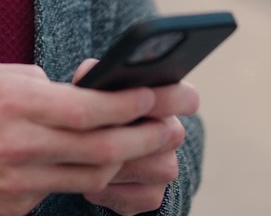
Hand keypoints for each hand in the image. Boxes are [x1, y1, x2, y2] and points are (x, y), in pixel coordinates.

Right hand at [0, 62, 177, 215]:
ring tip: (155, 149)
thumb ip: (37, 82)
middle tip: (177, 128)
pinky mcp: (13, 208)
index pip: (90, 107)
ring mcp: (18, 182)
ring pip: (91, 177)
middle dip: (148, 137)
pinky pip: (61, 192)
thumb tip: (80, 90)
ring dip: (129, 163)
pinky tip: (105, 169)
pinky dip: (85, 179)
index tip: (159, 95)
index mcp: (16, 102)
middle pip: (103, 148)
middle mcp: (21, 144)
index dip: (132, 104)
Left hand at [71, 59, 199, 214]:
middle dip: (119, 136)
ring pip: (140, 168)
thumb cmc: (99, 112)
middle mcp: (172, 134)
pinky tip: (92, 182)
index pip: (186, 98)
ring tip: (84, 159)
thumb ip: (95, 76)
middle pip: (157, 137)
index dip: (171, 98)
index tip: (144, 98)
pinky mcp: (153, 196)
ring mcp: (166, 167)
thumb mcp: (95, 89)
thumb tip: (89, 73)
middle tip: (90, 134)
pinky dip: (106, 191)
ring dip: (108, 166)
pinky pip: (130, 197)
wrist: (97, 150)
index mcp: (167, 102)